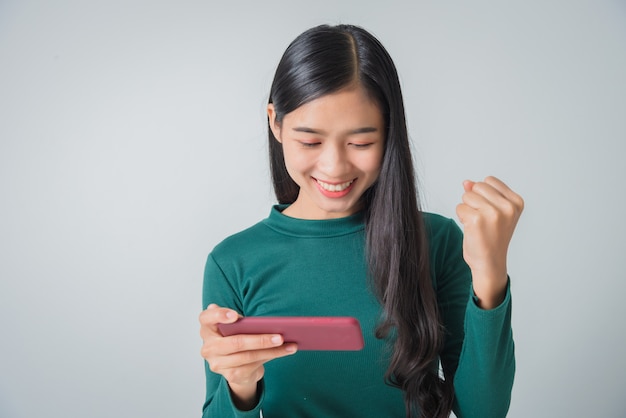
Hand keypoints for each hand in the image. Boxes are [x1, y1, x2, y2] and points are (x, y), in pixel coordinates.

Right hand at [199, 304, 297, 408]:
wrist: (234, 364)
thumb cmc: (235, 336)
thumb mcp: (235, 326)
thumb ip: (241, 320)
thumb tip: (267, 323)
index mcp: (207, 328)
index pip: (206, 317)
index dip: (219, 315)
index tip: (235, 316)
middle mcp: (208, 347)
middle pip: (235, 343)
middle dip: (260, 340)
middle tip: (280, 336)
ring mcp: (218, 363)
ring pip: (248, 357)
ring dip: (272, 351)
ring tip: (289, 345)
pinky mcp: (230, 375)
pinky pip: (253, 366)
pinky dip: (271, 357)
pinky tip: (284, 352)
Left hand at [456, 176, 523, 308]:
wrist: (489, 263)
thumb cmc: (491, 237)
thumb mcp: (493, 211)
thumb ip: (482, 193)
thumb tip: (466, 182)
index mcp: (516, 202)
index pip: (489, 180)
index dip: (483, 195)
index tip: (491, 213)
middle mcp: (507, 207)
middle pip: (477, 186)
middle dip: (474, 201)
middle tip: (482, 220)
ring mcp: (493, 213)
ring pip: (466, 196)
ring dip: (467, 210)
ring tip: (478, 225)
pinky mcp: (477, 220)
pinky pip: (459, 208)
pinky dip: (461, 218)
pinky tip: (471, 230)